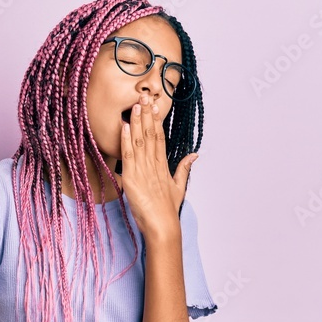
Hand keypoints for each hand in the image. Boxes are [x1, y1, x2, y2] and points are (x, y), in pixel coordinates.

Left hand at [120, 94, 197, 239]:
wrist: (162, 226)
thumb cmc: (167, 209)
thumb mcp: (178, 186)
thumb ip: (184, 168)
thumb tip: (195, 154)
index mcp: (163, 165)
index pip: (159, 137)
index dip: (156, 120)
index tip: (155, 104)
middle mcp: (153, 164)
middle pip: (151, 135)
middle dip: (147, 115)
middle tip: (145, 96)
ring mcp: (143, 170)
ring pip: (140, 141)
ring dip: (138, 122)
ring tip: (136, 104)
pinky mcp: (131, 178)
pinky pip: (128, 155)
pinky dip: (126, 140)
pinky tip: (126, 126)